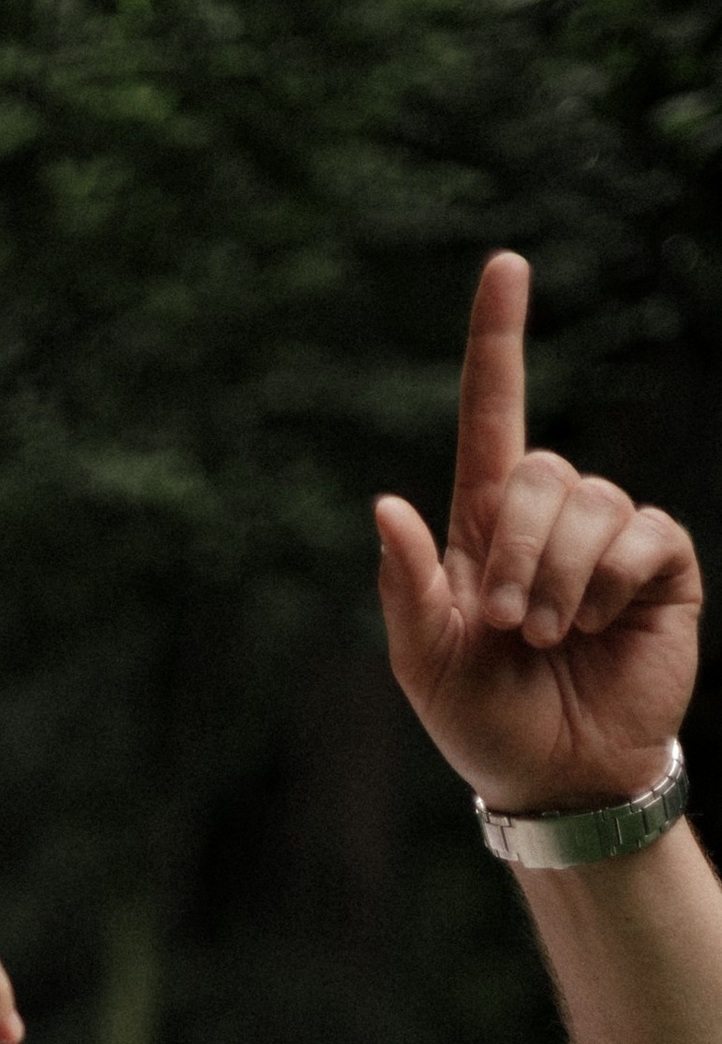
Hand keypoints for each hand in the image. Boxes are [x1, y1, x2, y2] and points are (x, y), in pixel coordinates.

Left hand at [376, 251, 701, 814]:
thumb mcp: (426, 663)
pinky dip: (612, 582)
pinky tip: (601, 625)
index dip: (497, 341)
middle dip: (518, 552)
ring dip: (561, 579)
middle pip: (541, 473)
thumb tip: (384, 503)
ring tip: (551, 639)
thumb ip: (405, 588)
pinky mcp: (659, 564)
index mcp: (483, 530)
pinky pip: (643, 534)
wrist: (558, 777)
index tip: (506, 266)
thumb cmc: (484, 722)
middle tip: (509, 625)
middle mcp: (548, 520)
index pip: (491, 417)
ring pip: (591, 503)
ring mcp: (607, 538)